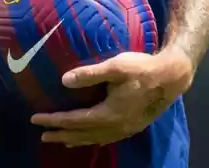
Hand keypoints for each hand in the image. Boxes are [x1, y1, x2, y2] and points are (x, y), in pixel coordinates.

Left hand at [30, 47, 193, 146]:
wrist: (172, 77)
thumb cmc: (142, 69)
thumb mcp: (116, 67)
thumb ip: (90, 74)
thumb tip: (64, 80)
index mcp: (110, 114)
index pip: (75, 120)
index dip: (55, 120)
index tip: (36, 119)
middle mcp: (116, 126)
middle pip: (83, 134)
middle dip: (61, 134)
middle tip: (42, 134)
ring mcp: (125, 129)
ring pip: (95, 139)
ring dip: (75, 139)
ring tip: (60, 140)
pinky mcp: (132, 126)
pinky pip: (106, 138)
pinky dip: (92, 140)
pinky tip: (88, 138)